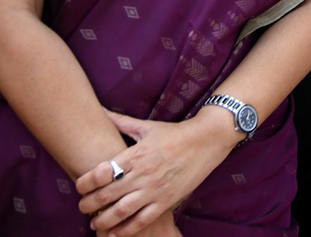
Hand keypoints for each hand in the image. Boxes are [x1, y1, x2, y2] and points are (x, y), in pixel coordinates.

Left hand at [76, 109, 234, 236]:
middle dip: (88, 204)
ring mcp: (155, 189)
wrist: (207, 140)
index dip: (85, 183)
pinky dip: (125, 230)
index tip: (79, 186)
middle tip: (82, 207)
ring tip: (94, 223)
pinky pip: (142, 220)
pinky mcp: (167, 200)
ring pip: (121, 211)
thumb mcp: (147, 126)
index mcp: (136, 154)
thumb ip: (121, 122)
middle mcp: (143, 173)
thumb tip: (99, 110)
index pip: (101, 172)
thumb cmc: (175, 133)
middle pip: (106, 195)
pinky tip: (114, 233)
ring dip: (102, 221)